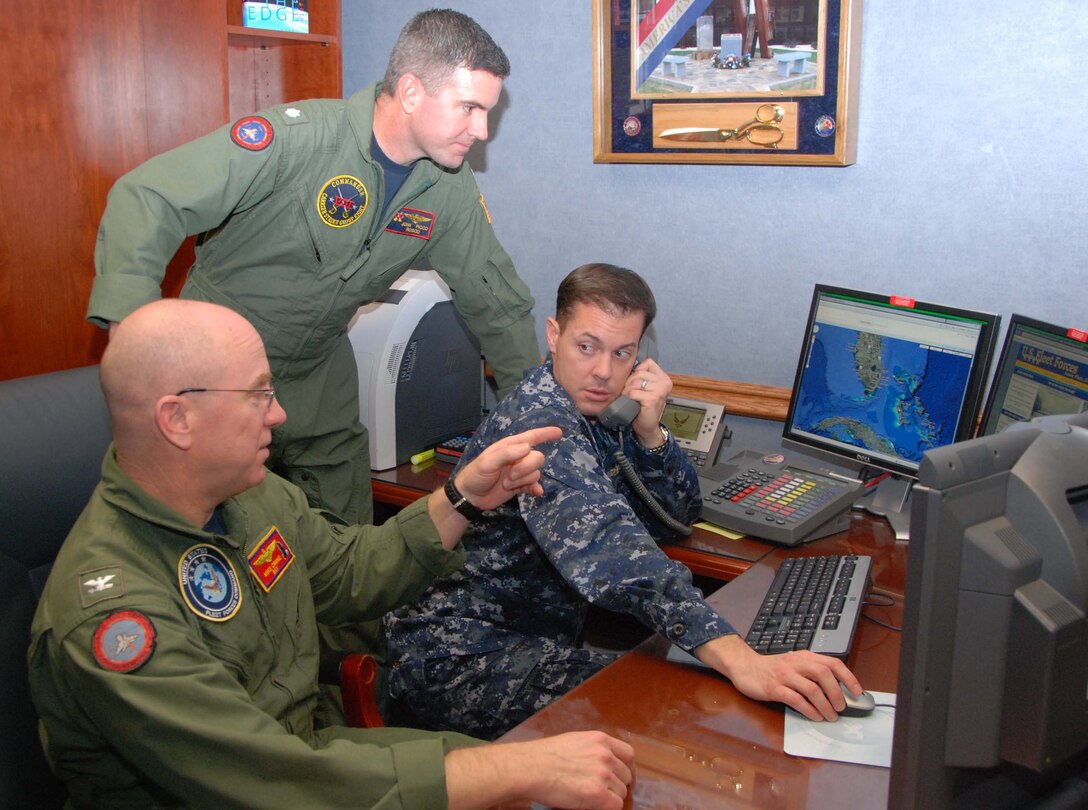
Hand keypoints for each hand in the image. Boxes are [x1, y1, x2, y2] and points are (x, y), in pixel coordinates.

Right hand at [445, 731, 634, 809]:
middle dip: (615, 784)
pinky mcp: (598, 794)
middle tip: (599, 790)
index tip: (617, 776)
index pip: (628, 754)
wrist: (531, 768)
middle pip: (626, 775)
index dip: (623, 767)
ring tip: (590, 798)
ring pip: (621, 792)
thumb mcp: (573, 742)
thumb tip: (601, 765)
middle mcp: (605, 755)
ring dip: (609, 797)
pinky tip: (590, 805)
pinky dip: (606, 808)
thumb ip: (591, 750)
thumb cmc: (544, 756)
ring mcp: (603, 774)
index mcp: (600, 739)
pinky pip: (615, 806)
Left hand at [454, 425, 561, 509]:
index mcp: (510, 447)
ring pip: (536, 473)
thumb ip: (507, 453)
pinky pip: (534, 485)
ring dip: (523, 480)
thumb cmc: (475, 474)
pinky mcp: (520, 486)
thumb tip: (528, 447)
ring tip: (506, 484)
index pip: (531, 437)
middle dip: (526, 468)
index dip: (545, 433)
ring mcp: (519, 472)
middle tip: (509, 476)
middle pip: (537, 458)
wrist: (470, 496)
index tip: (559, 432)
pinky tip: (536, 493)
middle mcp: (518, 458)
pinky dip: (535, 489)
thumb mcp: (487, 462)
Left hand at [622, 357, 671, 447]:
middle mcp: (665, 382)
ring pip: (635, 381)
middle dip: (630, 382)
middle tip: (631, 394)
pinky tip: (633, 403)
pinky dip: (629, 398)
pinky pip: (633, 392)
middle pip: (639, 372)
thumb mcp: (645, 388)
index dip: (637, 371)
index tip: (637, 383)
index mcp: (664, 378)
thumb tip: (629, 364)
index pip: (648, 363)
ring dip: (628, 391)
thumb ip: (641, 376)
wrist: (647, 427)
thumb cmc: (643, 407)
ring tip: (632, 398)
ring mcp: (660, 390)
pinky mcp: (653, 399)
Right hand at [696, 634, 862, 720]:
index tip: (857, 692)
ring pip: (812, 689)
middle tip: (841, 708)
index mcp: (804, 656)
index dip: (848, 677)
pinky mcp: (774, 688)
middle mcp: (796, 663)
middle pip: (824, 675)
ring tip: (830, 716)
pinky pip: (796, 700)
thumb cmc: (772, 669)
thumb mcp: (794, 664)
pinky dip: (809, 710)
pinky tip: (815, 716)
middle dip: (837, 694)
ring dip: (825, 706)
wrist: (744, 667)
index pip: (832, 663)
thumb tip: (837, 689)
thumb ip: (812, 672)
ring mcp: (784, 675)